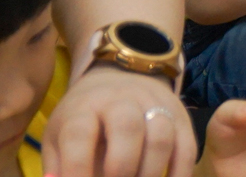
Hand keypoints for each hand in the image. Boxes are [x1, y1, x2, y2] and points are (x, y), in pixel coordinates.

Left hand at [41, 66, 196, 176]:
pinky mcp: (180, 115)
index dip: (77, 169)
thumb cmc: (83, 119)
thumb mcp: (58, 138)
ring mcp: (155, 104)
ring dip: (150, 174)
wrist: (118, 79)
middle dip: (122, 169)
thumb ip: (57, 168)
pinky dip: (180, 173)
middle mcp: (121, 100)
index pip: (80, 134)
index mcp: (83, 107)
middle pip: (127, 127)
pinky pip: (187, 147)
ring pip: (161, 136)